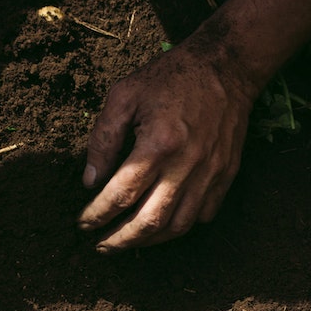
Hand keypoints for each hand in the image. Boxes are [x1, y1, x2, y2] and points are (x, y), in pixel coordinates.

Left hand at [78, 32, 262, 250]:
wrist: (227, 65)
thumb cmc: (170, 77)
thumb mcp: (123, 96)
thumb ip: (103, 139)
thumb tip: (90, 182)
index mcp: (158, 144)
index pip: (121, 194)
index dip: (98, 214)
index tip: (83, 223)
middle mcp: (187, 164)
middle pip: (149, 220)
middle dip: (120, 240)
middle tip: (101, 246)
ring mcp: (211, 172)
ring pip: (178, 225)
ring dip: (149, 240)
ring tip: (127, 241)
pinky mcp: (226, 173)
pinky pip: (203, 214)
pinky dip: (179, 226)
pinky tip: (160, 225)